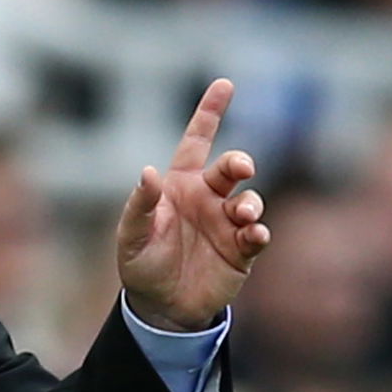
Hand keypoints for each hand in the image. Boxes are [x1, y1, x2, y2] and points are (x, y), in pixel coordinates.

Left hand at [115, 78, 269, 330]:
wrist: (161, 307)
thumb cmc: (142, 265)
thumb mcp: (132, 236)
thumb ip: (140, 205)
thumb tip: (148, 171)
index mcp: (180, 185)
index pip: (197, 141)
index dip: (209, 113)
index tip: (224, 84)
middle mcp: (208, 198)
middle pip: (232, 167)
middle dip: (240, 161)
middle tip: (241, 168)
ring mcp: (227, 223)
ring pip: (250, 200)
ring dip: (250, 203)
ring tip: (242, 215)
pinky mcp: (242, 250)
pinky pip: (257, 235)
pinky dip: (259, 232)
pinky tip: (254, 235)